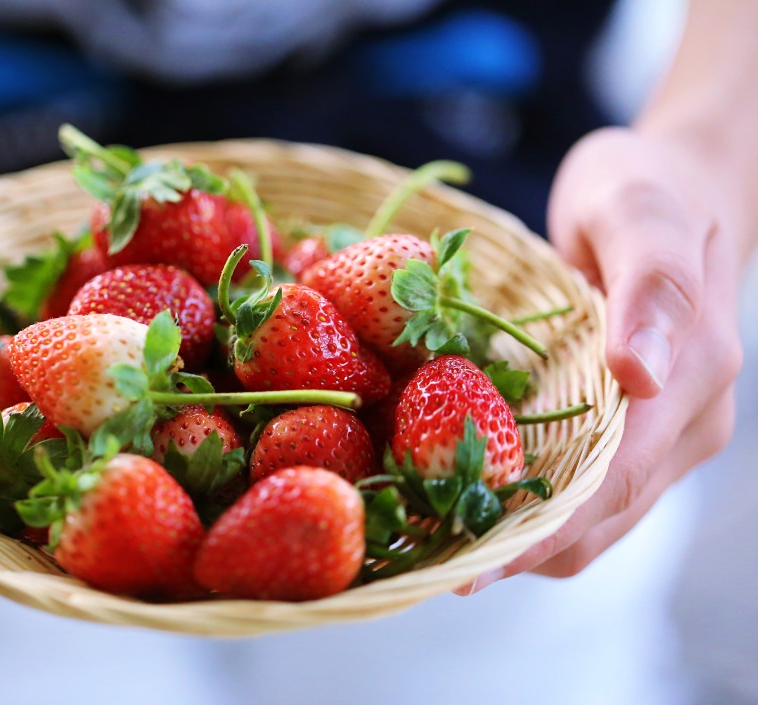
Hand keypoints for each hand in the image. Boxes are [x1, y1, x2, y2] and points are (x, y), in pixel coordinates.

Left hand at [460, 126, 748, 593]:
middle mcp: (683, 422)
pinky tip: (469, 499)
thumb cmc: (647, 188)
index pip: (614, 483)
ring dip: (519, 540)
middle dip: (518, 551)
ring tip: (435, 542)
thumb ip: (652, 282)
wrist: (671, 185)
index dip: (541, 532)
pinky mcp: (630, 428)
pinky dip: (529, 506)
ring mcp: (661, 433)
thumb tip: (641, 376)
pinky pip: (581, 487)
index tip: (468, 565)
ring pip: (592, 519)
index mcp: (691, 376)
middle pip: (599, 520)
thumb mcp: (640, 208)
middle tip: (428, 562)